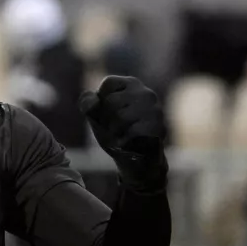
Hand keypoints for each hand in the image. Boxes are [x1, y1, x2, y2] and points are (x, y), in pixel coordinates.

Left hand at [79, 76, 167, 191]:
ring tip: (122, 136)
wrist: (136, 161)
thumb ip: (88, 104)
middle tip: (115, 130)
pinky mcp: (159, 128)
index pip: (108, 84)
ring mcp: (155, 110)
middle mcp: (146, 93)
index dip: (101, 102)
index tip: (108, 114)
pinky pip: (132, 132)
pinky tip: (130, 143)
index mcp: (131, 84)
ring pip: (121, 117)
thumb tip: (93, 102)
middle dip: (107, 120)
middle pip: (112, 102)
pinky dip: (125, 141)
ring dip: (115, 132)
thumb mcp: (96, 116)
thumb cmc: (115, 133)